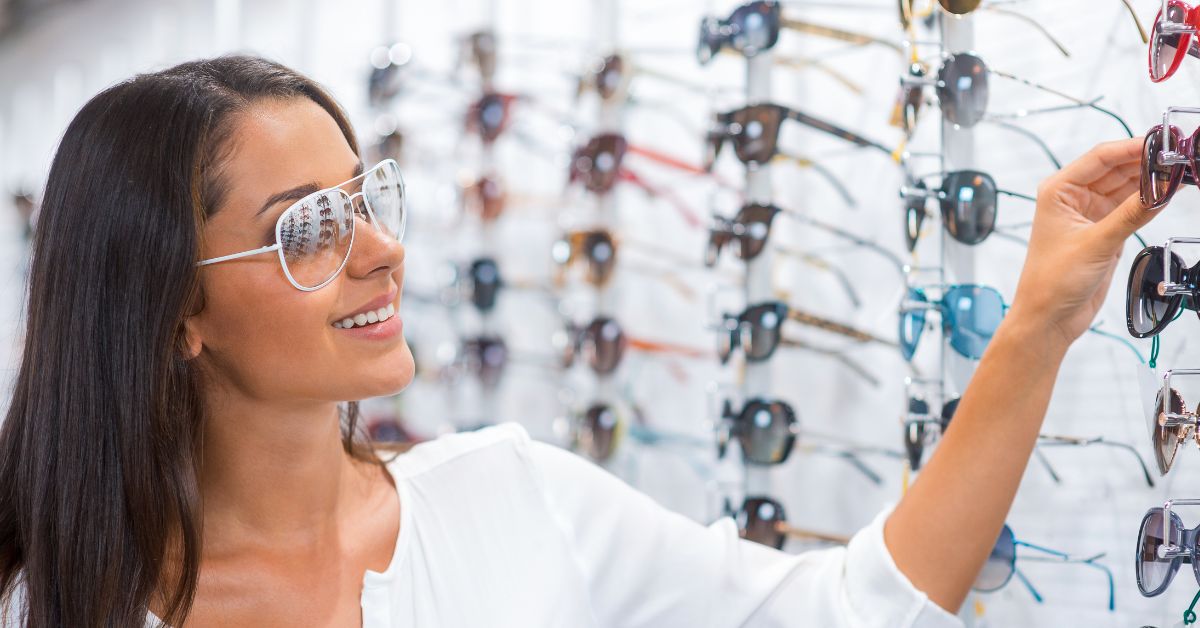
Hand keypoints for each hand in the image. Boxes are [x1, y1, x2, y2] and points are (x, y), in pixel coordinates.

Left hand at [1008, 138, 1162, 352]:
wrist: (1049, 317)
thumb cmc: (1052, 281)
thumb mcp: (1096, 244)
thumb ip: (1131, 215)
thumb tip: (1161, 188)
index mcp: (1058, 190)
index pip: (1100, 157)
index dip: (1133, 147)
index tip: (1164, 142)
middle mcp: (1072, 197)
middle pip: (1117, 168)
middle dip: (1148, 161)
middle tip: (1180, 156)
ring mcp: (1090, 213)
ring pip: (1127, 186)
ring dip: (1153, 179)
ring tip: (1183, 170)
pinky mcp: (1105, 230)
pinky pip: (1132, 207)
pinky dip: (1151, 200)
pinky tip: (1171, 191)